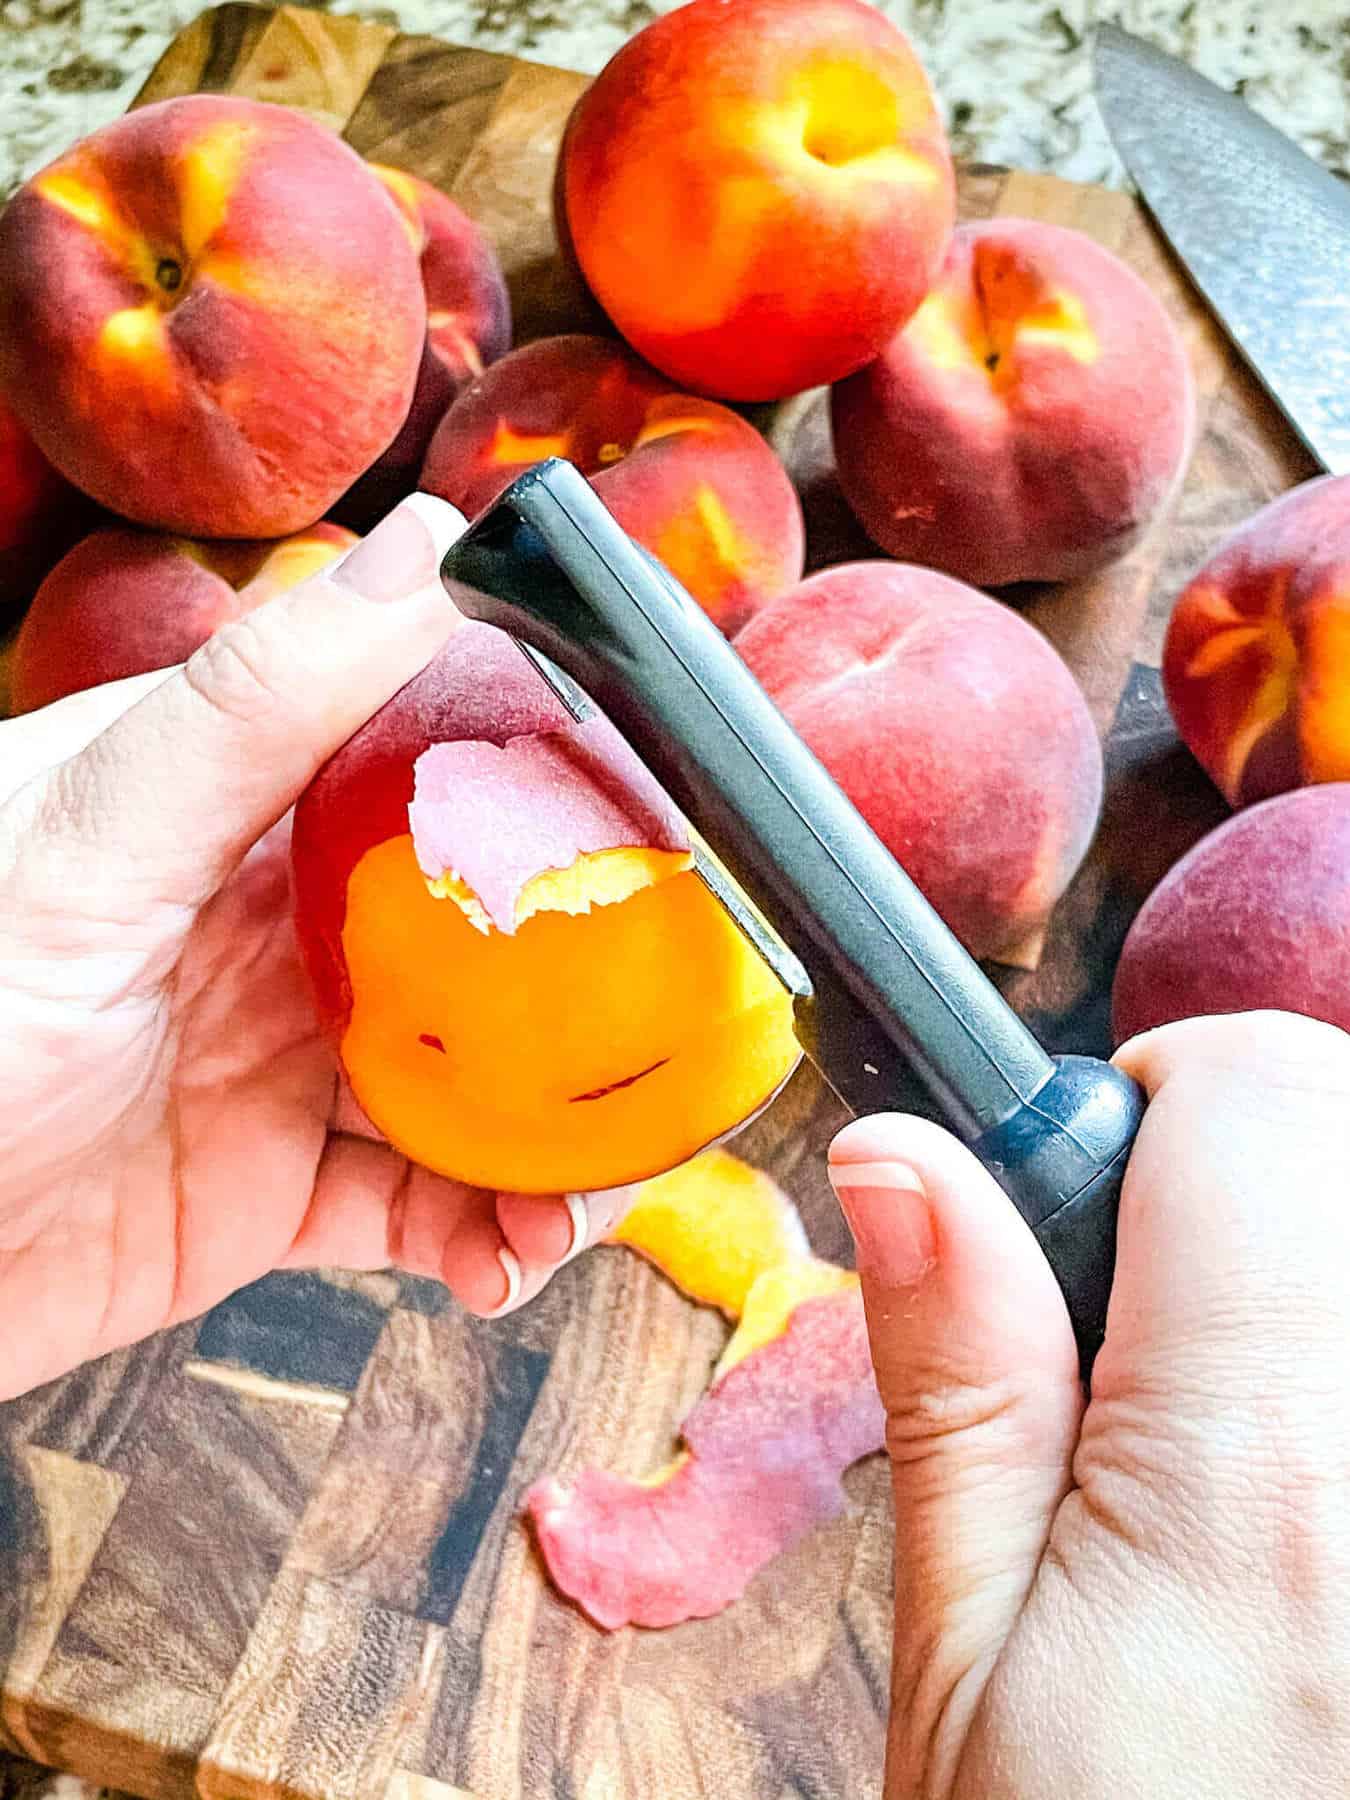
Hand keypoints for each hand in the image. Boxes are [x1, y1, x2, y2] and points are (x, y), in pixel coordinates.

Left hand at [0, 497, 627, 1402]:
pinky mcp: (276, 1187)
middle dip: (595, 983)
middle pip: (485, 932)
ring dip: (559, 1137)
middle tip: (694, 1033)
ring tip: (597, 1192)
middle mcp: (280, 918)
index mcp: (242, 800)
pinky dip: (482, 1236)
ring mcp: (286, 1057)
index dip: (567, 776)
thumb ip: (258, 708)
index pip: (439, 750)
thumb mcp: (93, 845)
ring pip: (477, 1079)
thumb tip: (433, 542)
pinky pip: (416, 1203)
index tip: (682, 821)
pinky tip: (507, 1260)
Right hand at [830, 1010, 1349, 1798]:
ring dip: (1290, 1273)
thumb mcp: (962, 1665)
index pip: (1262, 1095)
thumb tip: (904, 1155)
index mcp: (1260, 1467)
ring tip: (1214, 1429)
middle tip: (1138, 1337)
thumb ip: (955, 1376)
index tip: (1074, 1204)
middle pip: (1348, 1136)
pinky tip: (1283, 1486)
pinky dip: (1327, 1357)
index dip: (1141, 1103)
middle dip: (1233, 1174)